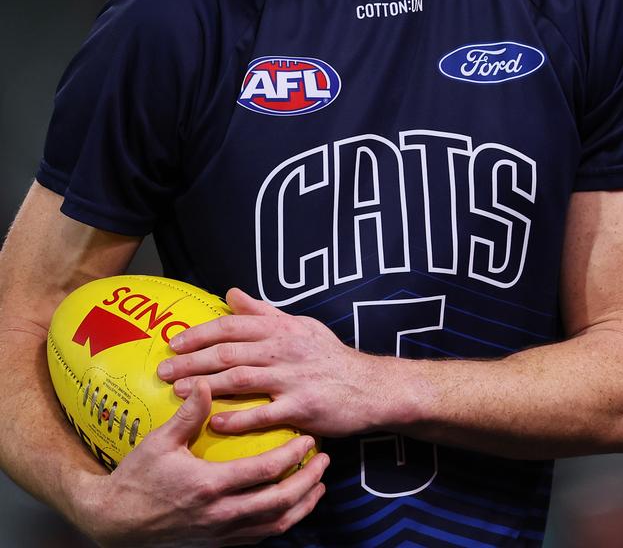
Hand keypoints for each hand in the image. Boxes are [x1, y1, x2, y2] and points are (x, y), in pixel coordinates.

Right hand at [78, 379, 328, 546]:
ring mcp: (220, 533)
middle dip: (308, 481)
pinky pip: (258, 537)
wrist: (115, 522)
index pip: (264, 472)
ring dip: (301, 505)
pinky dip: (280, 522)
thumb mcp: (160, 441)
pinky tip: (289, 508)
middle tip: (324, 460)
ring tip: (318, 486)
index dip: (291, 455)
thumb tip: (206, 382)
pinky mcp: (217, 544)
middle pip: (279, 503)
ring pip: (274, 525)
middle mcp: (220, 514)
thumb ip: (188, 414)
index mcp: (209, 485)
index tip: (309, 438)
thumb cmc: (137, 478)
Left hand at [156, 289, 382, 437]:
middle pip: (228, 352)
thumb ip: (263, 312)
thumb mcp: (300, 326)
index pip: (232, 325)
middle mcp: (283, 350)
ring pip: (239, 379)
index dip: (200, 333)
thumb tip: (231, 293)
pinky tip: (214, 422)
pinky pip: (263, 414)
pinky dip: (237, 418)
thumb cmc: (329, 357)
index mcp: (281, 329)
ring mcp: (292, 379)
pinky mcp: (301, 408)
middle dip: (191, 360)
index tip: (173, 342)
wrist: (369, 387)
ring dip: (204, 385)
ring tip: (177, 392)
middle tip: (162, 369)